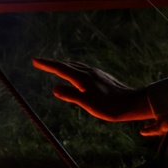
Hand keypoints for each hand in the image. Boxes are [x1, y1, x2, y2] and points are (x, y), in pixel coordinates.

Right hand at [33, 58, 154, 122]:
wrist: (132, 103)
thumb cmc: (110, 106)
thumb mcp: (88, 103)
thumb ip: (71, 95)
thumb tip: (54, 89)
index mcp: (83, 78)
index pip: (61, 68)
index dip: (47, 64)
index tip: (35, 60)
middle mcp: (89, 72)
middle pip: (67, 65)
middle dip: (52, 63)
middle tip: (39, 62)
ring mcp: (96, 73)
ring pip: (75, 66)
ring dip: (63, 65)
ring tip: (55, 66)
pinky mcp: (101, 77)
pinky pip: (82, 69)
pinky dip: (73, 69)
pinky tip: (76, 73)